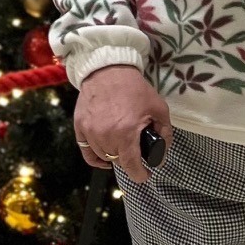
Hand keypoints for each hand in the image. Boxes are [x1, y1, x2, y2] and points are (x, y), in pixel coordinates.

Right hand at [72, 65, 172, 185]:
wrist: (108, 69)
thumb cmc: (134, 88)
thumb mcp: (159, 108)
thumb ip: (165, 134)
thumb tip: (161, 156)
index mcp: (126, 133)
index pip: (131, 166)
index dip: (140, 175)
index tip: (146, 175)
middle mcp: (105, 136)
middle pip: (118, 161)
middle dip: (129, 160)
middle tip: (136, 151)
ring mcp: (89, 132)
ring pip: (102, 156)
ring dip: (113, 155)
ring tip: (121, 147)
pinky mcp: (79, 126)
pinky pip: (86, 152)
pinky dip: (96, 157)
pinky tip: (104, 155)